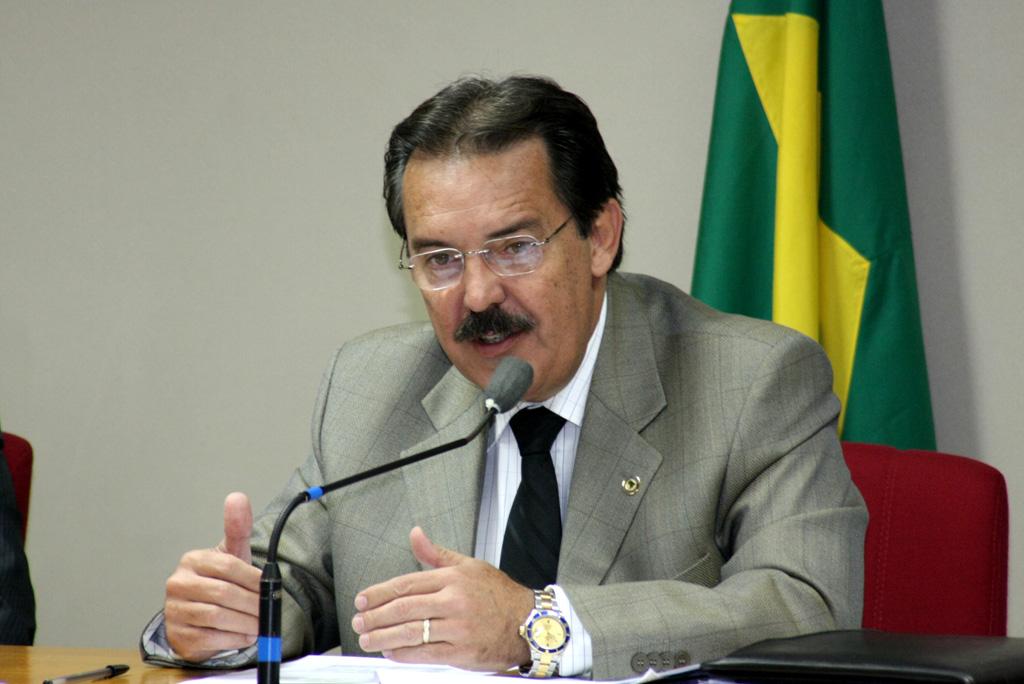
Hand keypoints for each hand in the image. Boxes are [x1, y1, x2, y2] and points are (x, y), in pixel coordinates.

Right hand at [164, 492, 261, 661]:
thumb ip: (237, 529)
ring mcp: (175, 611)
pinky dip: (233, 639)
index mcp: (192, 561)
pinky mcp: (178, 635)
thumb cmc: (218, 582)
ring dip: (245, 623)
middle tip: (268, 611)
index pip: (228, 566)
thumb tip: (238, 497)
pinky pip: (210, 639)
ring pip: (217, 617)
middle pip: (223, 594)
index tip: (268, 588)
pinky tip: (244, 636)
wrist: (197, 618)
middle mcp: (178, 584)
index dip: (252, 579)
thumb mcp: (229, 555)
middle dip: (252, 604)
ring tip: (259, 624)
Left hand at [351, 527, 533, 671]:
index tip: (362, 600)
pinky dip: (404, 655)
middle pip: (404, 608)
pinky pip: (426, 653)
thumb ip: (436, 554)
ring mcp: (458, 627)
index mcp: (453, 578)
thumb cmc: (499, 595)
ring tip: (367, 639)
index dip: (380, 593)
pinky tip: (391, 653)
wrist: (530, 622)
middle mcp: (454, 600)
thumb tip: (415, 534)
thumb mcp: (469, 566)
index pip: (407, 584)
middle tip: (358, 621)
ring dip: (383, 637)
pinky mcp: (463, 652)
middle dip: (376, 616)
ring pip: (411, 632)